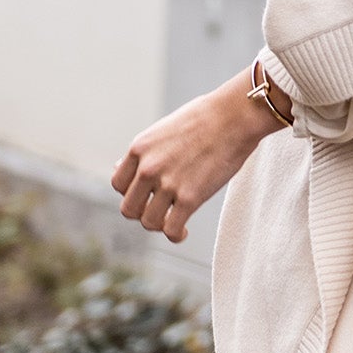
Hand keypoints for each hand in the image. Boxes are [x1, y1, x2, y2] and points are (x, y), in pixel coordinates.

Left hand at [111, 69, 280, 242]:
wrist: (234, 117)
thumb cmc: (205, 118)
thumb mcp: (164, 129)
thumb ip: (145, 151)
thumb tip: (123, 167)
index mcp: (139, 148)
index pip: (118, 184)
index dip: (132, 192)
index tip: (148, 193)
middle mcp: (148, 167)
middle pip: (129, 208)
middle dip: (143, 213)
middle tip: (160, 211)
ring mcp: (168, 184)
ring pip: (148, 222)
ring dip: (160, 225)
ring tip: (174, 220)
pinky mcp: (190, 198)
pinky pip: (171, 229)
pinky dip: (175, 235)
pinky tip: (183, 231)